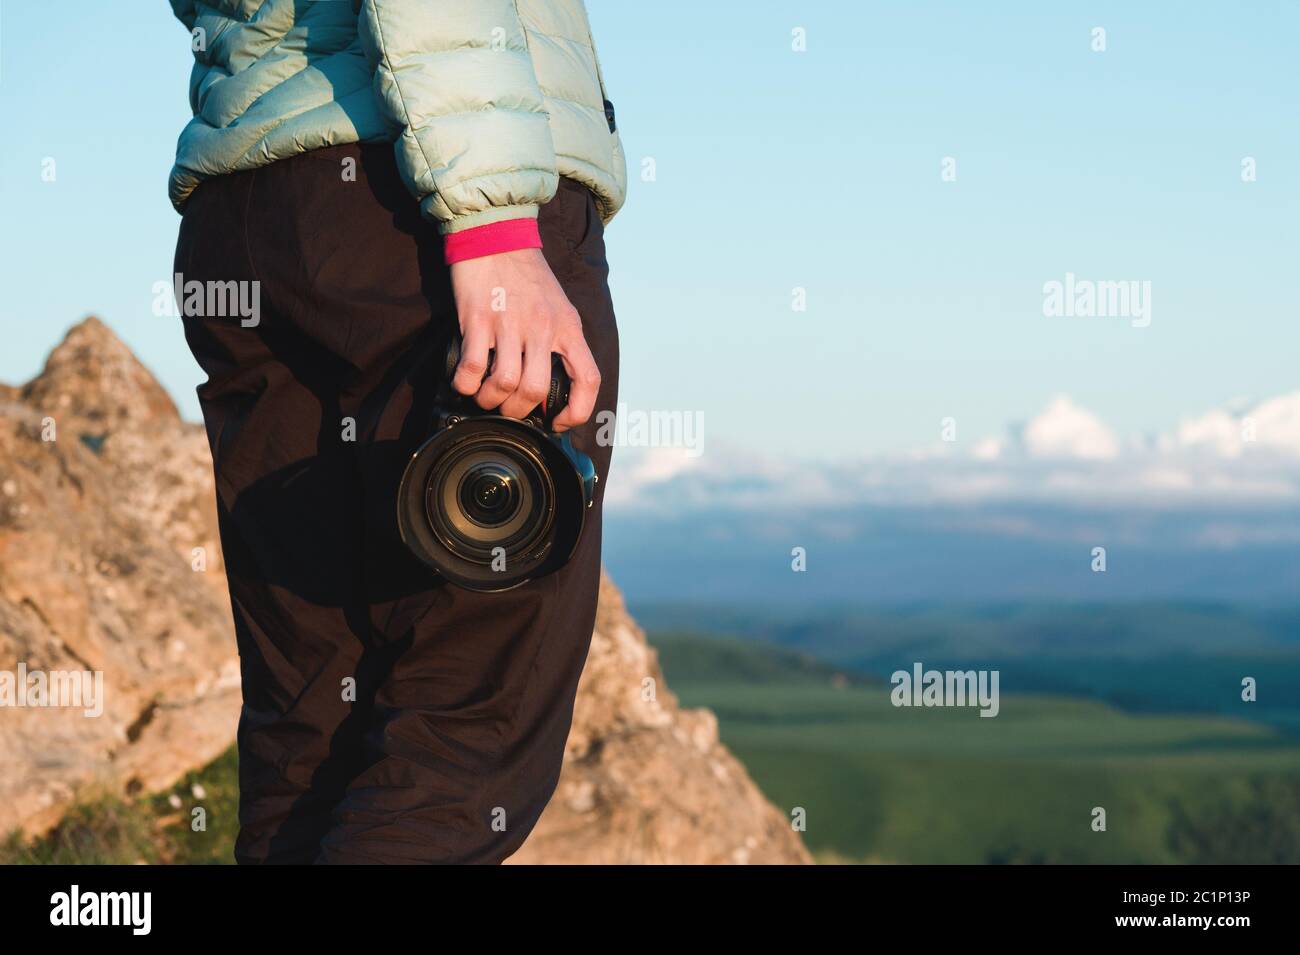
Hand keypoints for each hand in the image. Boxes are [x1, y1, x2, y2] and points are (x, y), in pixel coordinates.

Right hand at [449, 247, 599, 430]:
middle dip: (518, 411)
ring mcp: (509, 323)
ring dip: (490, 401)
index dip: (577, 412)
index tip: (559, 422)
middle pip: (535, 390)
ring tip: (484, 397)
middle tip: (508, 409)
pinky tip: (464, 381)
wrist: (496, 235)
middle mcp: (542, 327)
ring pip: (504, 384)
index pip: (588, 379)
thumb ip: (558, 342)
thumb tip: (550, 386)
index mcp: (568, 327)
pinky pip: (471, 368)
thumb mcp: (558, 306)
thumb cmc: (526, 275)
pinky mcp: (478, 319)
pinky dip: (464, 384)